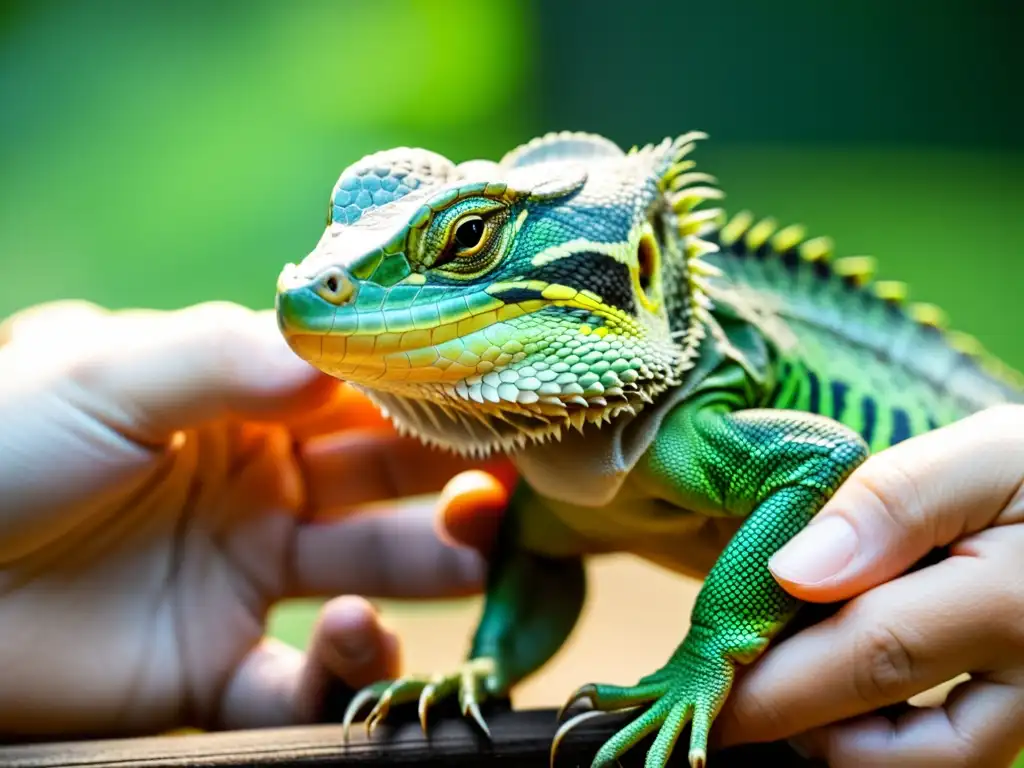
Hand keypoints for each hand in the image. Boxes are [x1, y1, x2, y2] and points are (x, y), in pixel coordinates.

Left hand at [0, 300, 513, 739]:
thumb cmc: (0, 445)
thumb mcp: (105, 373)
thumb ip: (220, 356)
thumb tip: (338, 353)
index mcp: (243, 406)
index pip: (362, 390)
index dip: (430, 388)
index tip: (502, 384)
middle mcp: (266, 487)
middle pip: (390, 480)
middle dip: (458, 473)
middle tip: (519, 474)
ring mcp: (250, 578)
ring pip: (375, 571)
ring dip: (436, 562)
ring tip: (475, 552)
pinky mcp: (220, 673)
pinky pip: (305, 681)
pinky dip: (347, 664)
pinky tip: (355, 628)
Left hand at [714, 405, 1023, 766]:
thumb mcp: (976, 458)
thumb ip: (890, 505)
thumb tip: (790, 573)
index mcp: (1011, 600)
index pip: (869, 651)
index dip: (775, 680)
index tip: (704, 685)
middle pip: (889, 734)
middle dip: (788, 722)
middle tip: (718, 710)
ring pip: (930, 764)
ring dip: (841, 744)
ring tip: (777, 695)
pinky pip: (955, 751)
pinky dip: (882, 741)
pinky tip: (834, 705)